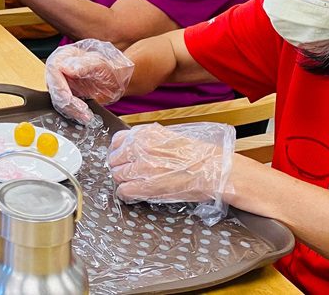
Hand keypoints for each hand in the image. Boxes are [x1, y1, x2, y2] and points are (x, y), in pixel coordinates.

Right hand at [45, 39, 134, 126]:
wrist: (116, 76)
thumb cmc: (109, 65)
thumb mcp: (100, 63)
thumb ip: (84, 65)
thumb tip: (65, 68)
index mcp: (63, 56)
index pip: (54, 71)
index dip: (60, 87)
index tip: (71, 99)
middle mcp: (58, 68)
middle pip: (54, 88)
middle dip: (68, 103)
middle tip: (84, 112)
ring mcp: (61, 82)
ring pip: (58, 100)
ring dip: (72, 111)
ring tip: (87, 116)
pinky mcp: (65, 94)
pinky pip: (65, 106)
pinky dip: (74, 113)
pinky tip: (85, 116)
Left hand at [109, 122, 235, 222]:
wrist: (214, 170)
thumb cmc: (199, 155)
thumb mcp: (170, 137)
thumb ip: (150, 141)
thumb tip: (134, 148)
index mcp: (146, 133)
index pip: (117, 140)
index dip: (118, 151)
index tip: (121, 156)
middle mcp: (141, 148)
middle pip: (115, 159)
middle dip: (119, 166)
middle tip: (127, 172)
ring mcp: (142, 167)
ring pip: (117, 175)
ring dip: (123, 180)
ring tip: (131, 184)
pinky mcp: (146, 187)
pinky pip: (124, 191)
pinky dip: (126, 194)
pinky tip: (132, 194)